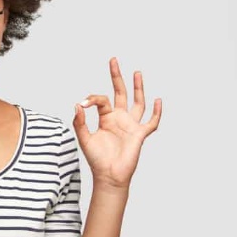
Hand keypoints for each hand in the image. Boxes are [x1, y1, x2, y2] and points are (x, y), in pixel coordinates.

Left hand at [73, 57, 161, 191]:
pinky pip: (152, 122)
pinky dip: (156, 112)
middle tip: (113, 60)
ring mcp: (131, 125)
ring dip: (138, 88)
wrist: (109, 176)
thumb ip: (79, 122)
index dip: (92, 98)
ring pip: (137, 102)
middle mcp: (119, 118)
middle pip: (120, 93)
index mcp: (105, 118)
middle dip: (117, 77)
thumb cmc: (97, 160)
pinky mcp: (140, 134)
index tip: (84, 103)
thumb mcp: (84, 139)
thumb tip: (77, 104)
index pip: (101, 100)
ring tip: (137, 72)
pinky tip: (158, 100)